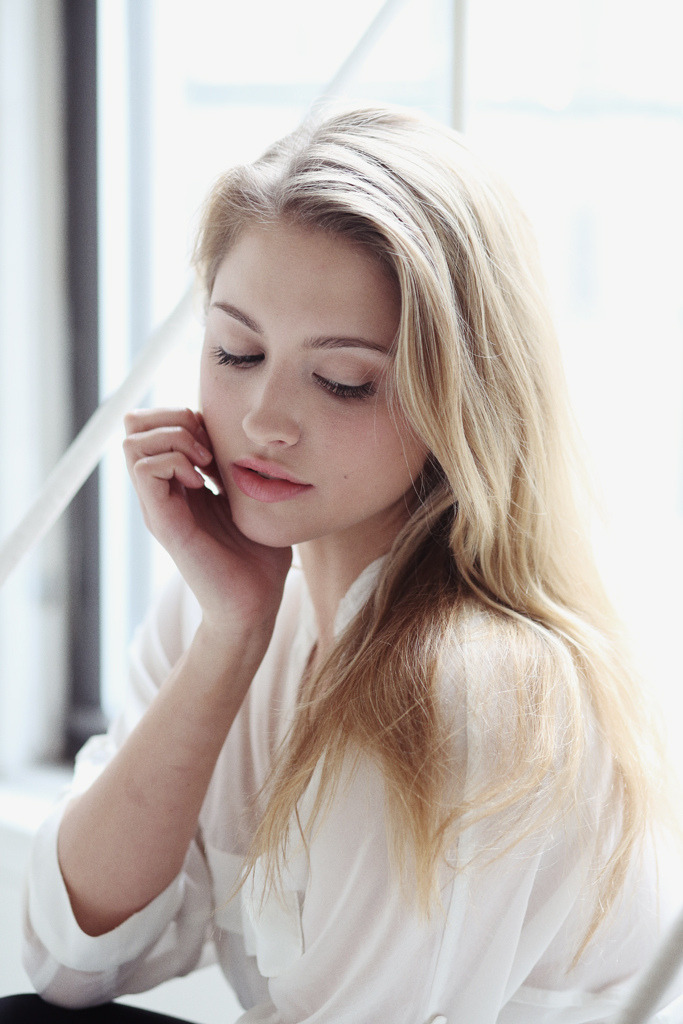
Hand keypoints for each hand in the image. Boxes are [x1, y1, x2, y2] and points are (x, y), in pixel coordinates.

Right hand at [123, 408, 290, 635]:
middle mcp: (161, 493)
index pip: (153, 424)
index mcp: (178, 484)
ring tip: (205, 463)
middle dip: (175, 419)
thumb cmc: (259, 556)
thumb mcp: (250, 498)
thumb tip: (244, 434)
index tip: (219, 439)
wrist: (254, 604)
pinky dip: (174, 462)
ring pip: (133, 442)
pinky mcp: (163, 522)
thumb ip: (238, 466)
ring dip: (174, 439)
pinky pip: (146, 470)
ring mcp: (158, 507)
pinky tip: (202, 483)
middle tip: (209, 446)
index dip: (184, 416)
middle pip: (135, 426)